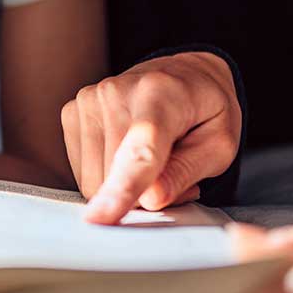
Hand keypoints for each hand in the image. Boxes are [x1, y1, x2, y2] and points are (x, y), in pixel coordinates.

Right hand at [61, 51, 240, 223]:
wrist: (183, 74)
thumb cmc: (205, 111)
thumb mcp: (220, 144)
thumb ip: (187, 172)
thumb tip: (151, 199)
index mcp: (161, 95)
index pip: (140, 151)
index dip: (122, 188)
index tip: (102, 217)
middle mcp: (116, 92)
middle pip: (115, 177)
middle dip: (141, 194)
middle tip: (170, 174)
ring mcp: (89, 100)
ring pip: (94, 181)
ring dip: (122, 186)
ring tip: (151, 161)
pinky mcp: (72, 112)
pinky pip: (83, 172)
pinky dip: (106, 176)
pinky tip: (126, 153)